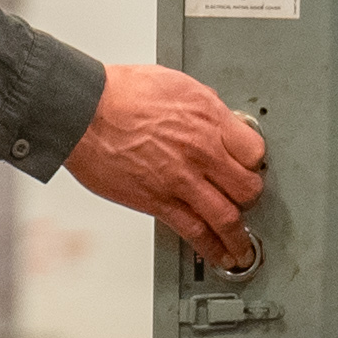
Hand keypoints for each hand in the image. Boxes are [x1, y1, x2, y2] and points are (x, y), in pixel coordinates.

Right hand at [62, 63, 265, 270]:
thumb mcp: (176, 84)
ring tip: (241, 246)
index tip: (250, 168)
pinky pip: (194, 231)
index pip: (254, 151)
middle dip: (249, 197)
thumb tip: (215, 117)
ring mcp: (181, 180)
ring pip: (227, 217)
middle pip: (247, 187)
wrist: (84, 109)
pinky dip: (211, 247)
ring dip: (239, 237)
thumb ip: (203, 105)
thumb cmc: (120, 92)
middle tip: (245, 202)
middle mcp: (202, 151)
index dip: (253, 163)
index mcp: (209, 118)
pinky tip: (218, 253)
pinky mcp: (158, 201)